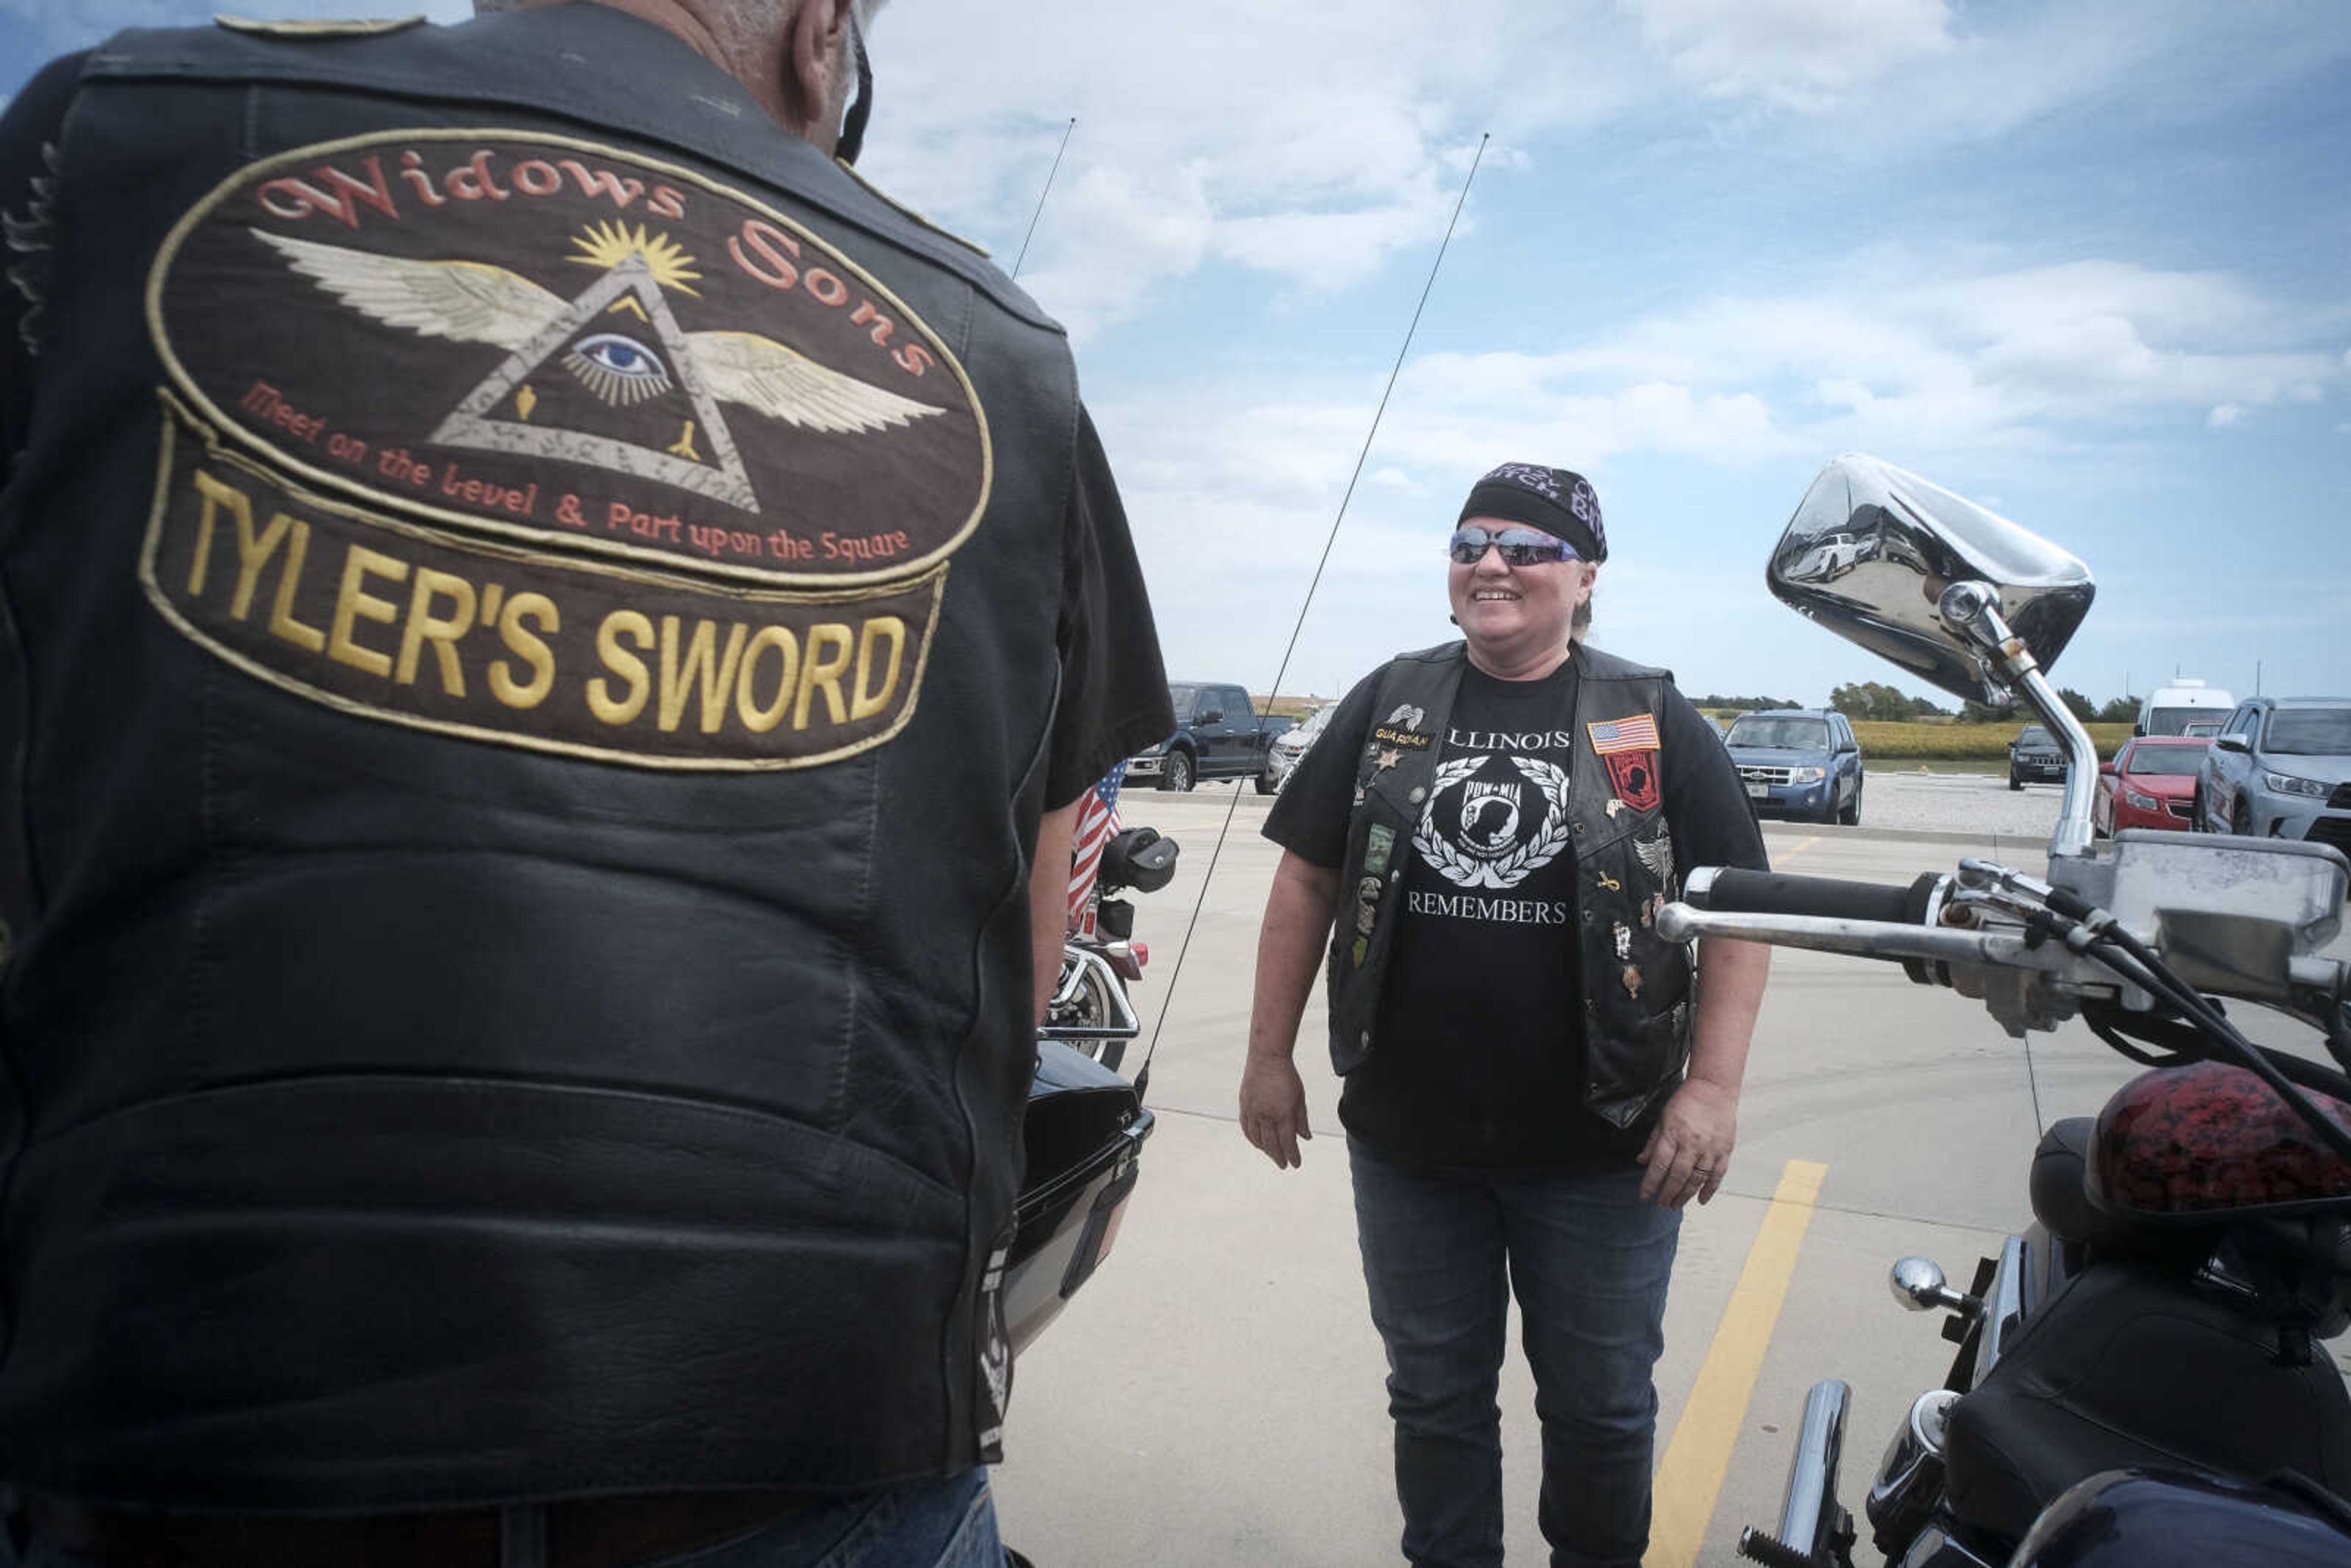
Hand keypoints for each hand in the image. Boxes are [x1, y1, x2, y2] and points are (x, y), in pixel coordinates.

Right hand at [1239, 1056, 1312, 1168]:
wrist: (1267, 1058)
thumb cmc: (1286, 1076)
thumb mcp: (1300, 1098)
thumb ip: (1302, 1120)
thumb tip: (1306, 1138)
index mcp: (1283, 1113)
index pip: (1287, 1142)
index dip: (1292, 1155)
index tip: (1296, 1164)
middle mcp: (1266, 1115)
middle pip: (1272, 1144)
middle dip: (1279, 1156)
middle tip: (1284, 1165)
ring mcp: (1253, 1111)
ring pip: (1258, 1138)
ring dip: (1265, 1150)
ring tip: (1273, 1155)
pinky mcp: (1244, 1106)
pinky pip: (1247, 1128)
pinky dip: (1252, 1138)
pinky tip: (1258, 1143)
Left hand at [1639, 1077, 1737, 1208]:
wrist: (1713, 1089)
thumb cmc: (1686, 1102)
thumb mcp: (1663, 1119)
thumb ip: (1653, 1142)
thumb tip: (1642, 1161)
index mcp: (1673, 1135)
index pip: (1659, 1165)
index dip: (1650, 1183)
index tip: (1644, 1195)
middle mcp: (1691, 1144)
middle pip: (1677, 1176)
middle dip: (1667, 1194)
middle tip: (1661, 1204)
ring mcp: (1710, 1149)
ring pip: (1697, 1179)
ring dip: (1685, 1195)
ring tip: (1675, 1204)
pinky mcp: (1724, 1151)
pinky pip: (1717, 1176)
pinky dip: (1709, 1190)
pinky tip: (1701, 1200)